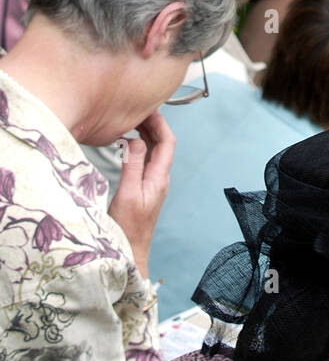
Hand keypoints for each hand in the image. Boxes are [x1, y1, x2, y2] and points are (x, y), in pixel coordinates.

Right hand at [107, 111, 173, 279]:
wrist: (130, 252)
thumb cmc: (128, 228)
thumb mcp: (128, 194)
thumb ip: (133, 166)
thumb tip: (136, 140)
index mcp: (159, 177)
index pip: (167, 142)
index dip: (160, 123)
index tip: (148, 108)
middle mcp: (159, 178)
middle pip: (162, 144)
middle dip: (153, 125)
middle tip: (138, 110)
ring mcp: (153, 184)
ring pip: (154, 152)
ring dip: (146, 134)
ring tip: (132, 120)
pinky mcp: (145, 189)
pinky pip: (146, 161)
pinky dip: (139, 147)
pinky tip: (128, 143)